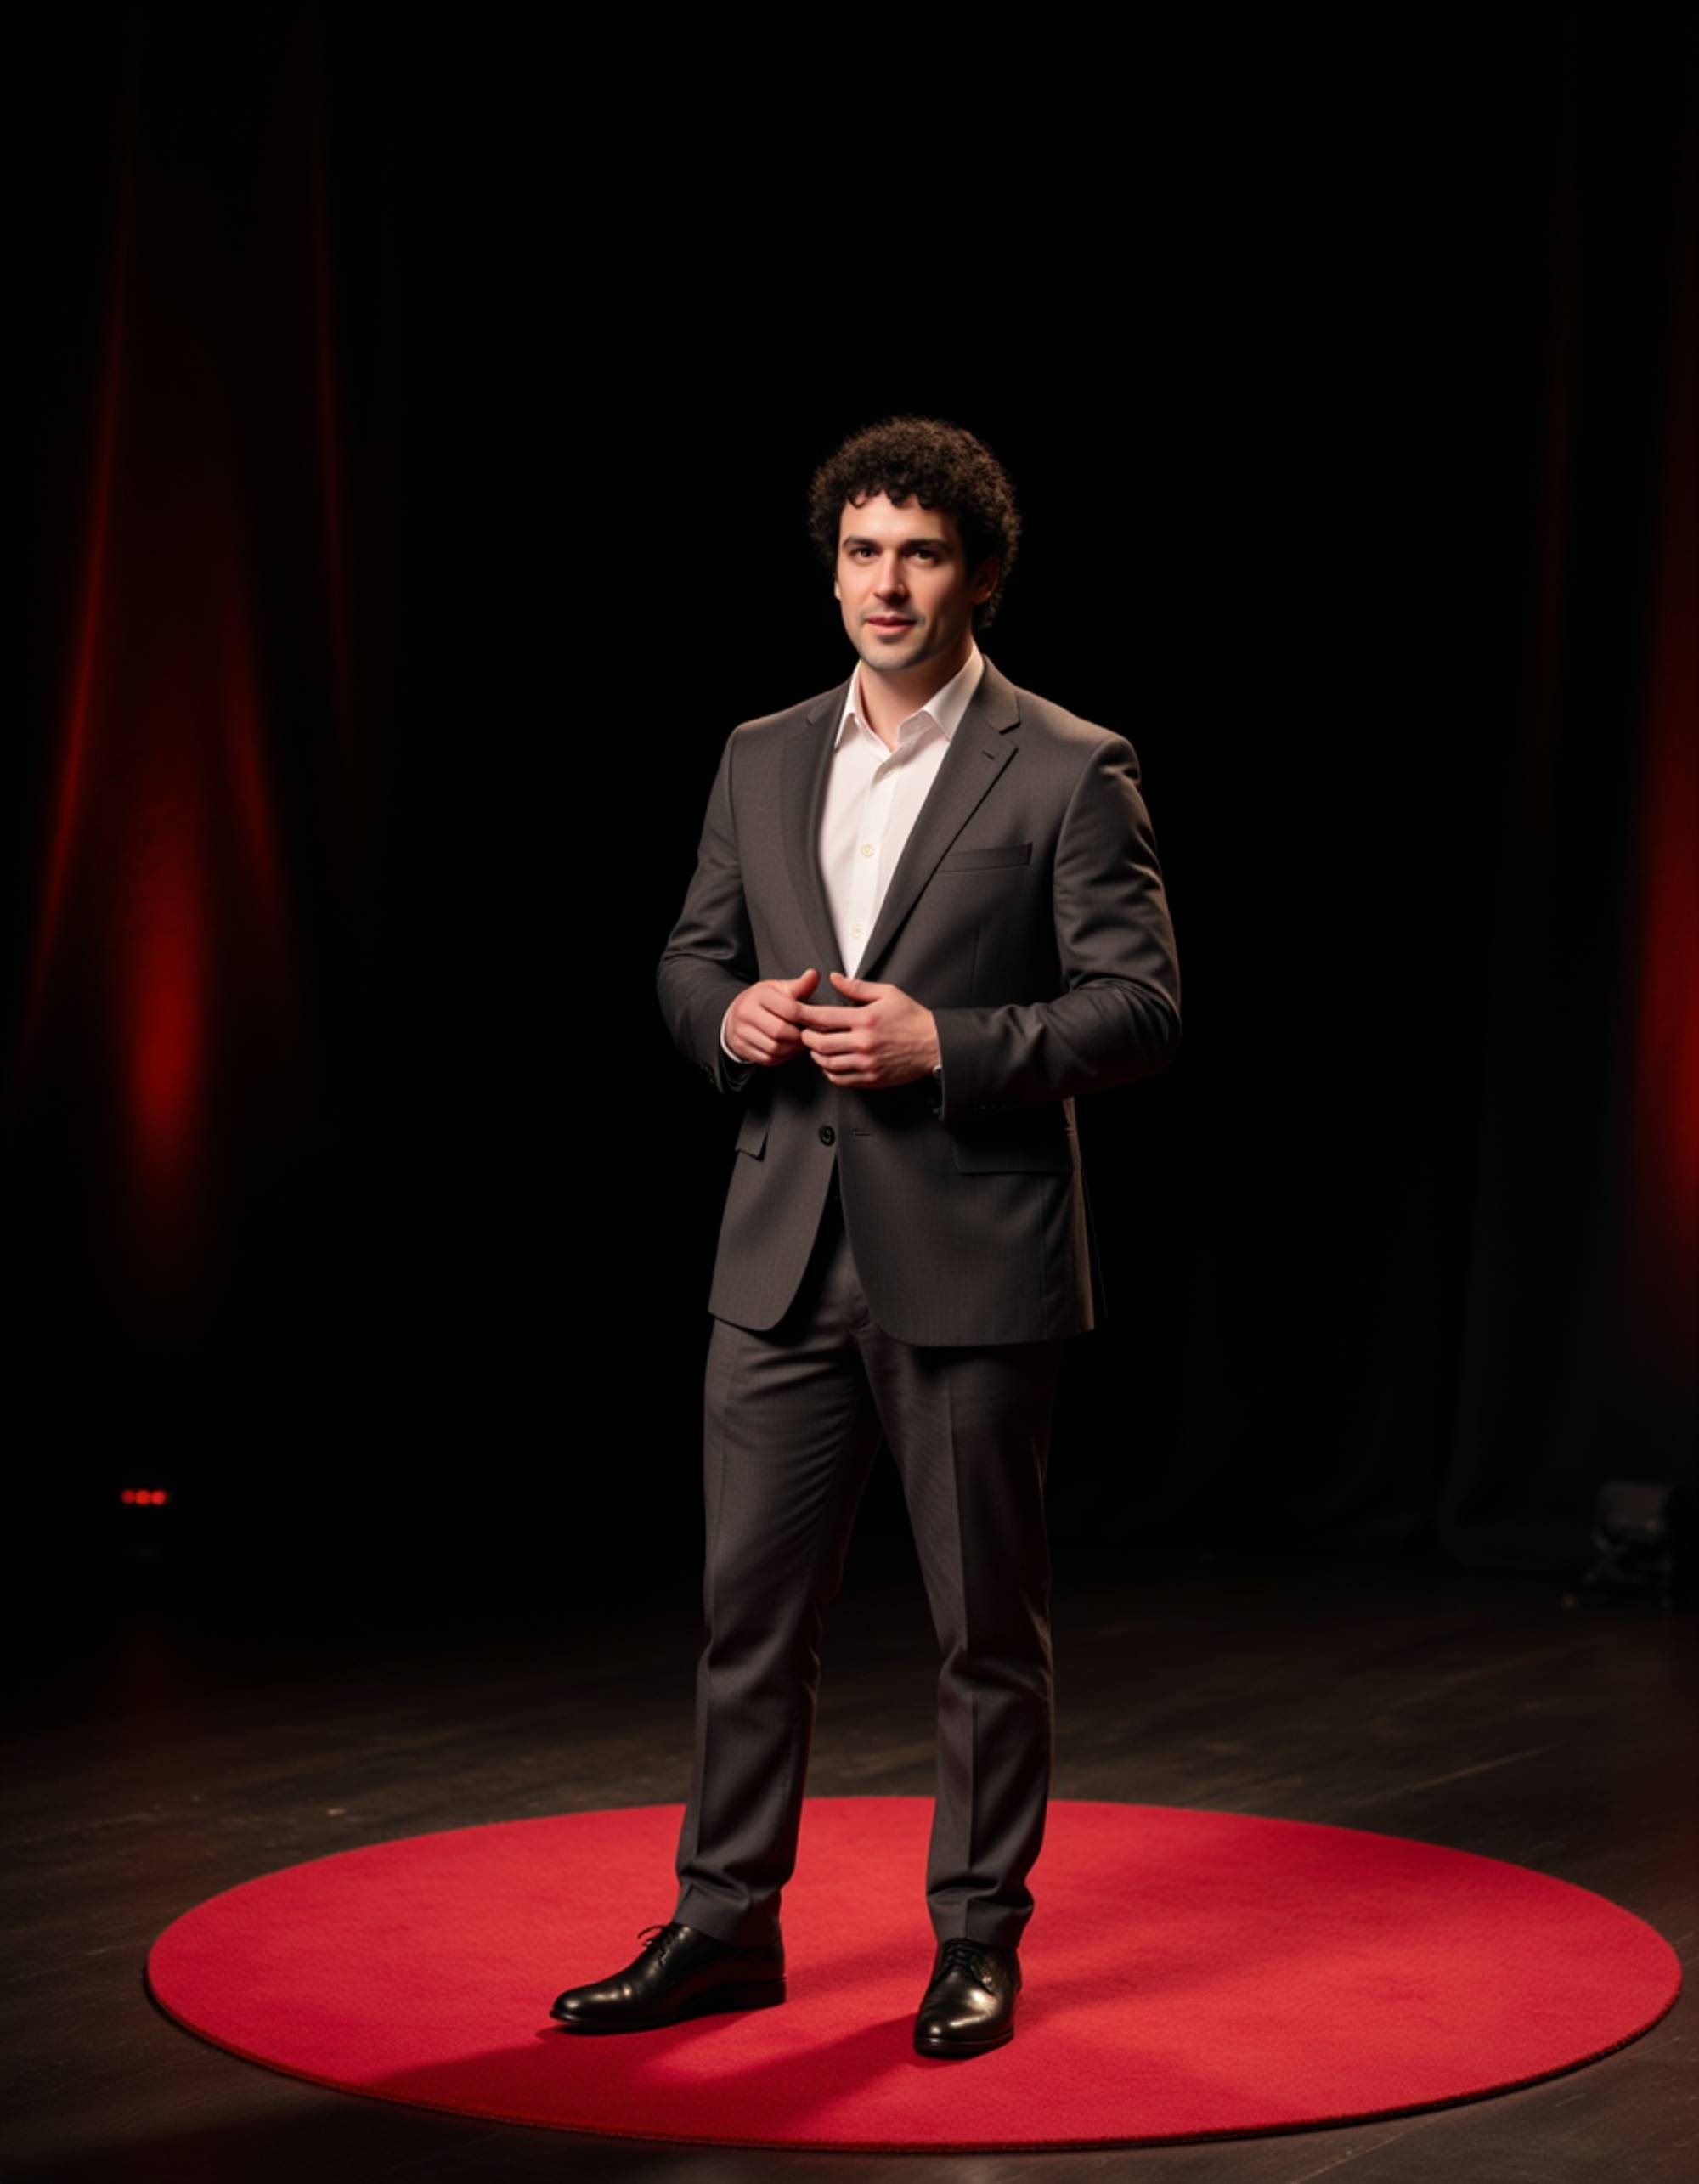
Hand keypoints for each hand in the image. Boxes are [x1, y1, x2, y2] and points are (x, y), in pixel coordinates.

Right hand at [725, 968, 821, 1065]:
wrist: (736, 1014)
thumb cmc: (762, 1001)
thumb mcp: (779, 988)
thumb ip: (799, 985)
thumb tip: (814, 975)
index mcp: (759, 995)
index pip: (790, 1009)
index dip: (807, 1018)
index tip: (818, 1022)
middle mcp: (746, 1013)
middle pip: (781, 1032)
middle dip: (799, 1037)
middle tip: (809, 1035)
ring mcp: (741, 1032)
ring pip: (775, 1048)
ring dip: (792, 1049)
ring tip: (799, 1042)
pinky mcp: (742, 1048)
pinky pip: (768, 1059)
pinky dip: (782, 1057)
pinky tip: (787, 1049)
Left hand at [795, 972, 940, 1089]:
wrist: (934, 1045)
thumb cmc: (912, 1019)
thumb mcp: (887, 993)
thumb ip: (857, 987)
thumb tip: (834, 978)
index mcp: (865, 1019)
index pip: (822, 1018)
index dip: (803, 1015)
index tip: (796, 1013)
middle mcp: (863, 1043)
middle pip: (819, 1044)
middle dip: (806, 1037)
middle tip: (805, 1032)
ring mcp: (866, 1063)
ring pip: (826, 1064)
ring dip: (816, 1056)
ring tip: (817, 1048)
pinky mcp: (871, 1078)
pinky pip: (840, 1079)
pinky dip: (829, 1072)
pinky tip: (831, 1064)